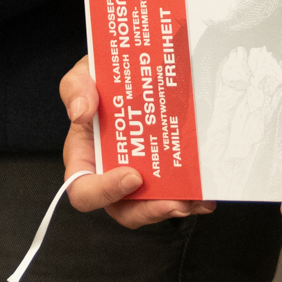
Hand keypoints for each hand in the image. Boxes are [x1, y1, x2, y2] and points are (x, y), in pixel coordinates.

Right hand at [59, 57, 215, 228]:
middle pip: (122, 209)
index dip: (105, 192)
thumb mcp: (83, 75)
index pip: (83, 190)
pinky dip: (190, 197)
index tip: (133, 176)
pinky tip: (205, 192)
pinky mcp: (161, 173)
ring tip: (197, 199)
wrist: (133, 70)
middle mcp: (109, 173)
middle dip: (149, 211)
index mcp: (84, 157)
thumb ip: (76, 88)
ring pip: (151, 206)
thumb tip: (80, 112)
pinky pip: (173, 193)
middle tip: (174, 202)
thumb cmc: (101, 79)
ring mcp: (137, 176)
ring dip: (175, 207)